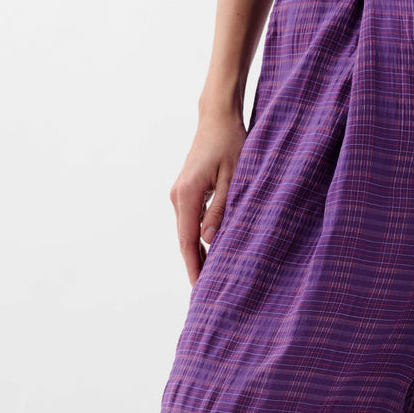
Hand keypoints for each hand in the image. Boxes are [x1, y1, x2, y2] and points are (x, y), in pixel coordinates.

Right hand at [169, 110, 248, 285]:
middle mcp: (178, 196)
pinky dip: (199, 239)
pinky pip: (191, 222)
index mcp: (188, 194)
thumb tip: (210, 241)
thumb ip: (223, 210)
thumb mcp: (235, 178)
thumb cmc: (232, 143)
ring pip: (187, 232)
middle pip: (185, 241)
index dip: (194, 267)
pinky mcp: (186, 191)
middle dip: (195, 267)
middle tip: (207, 295)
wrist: (217, 116)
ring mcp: (179, 193)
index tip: (199, 290)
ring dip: (198, 254)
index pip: (187, 241)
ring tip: (210, 280)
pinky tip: (210, 254)